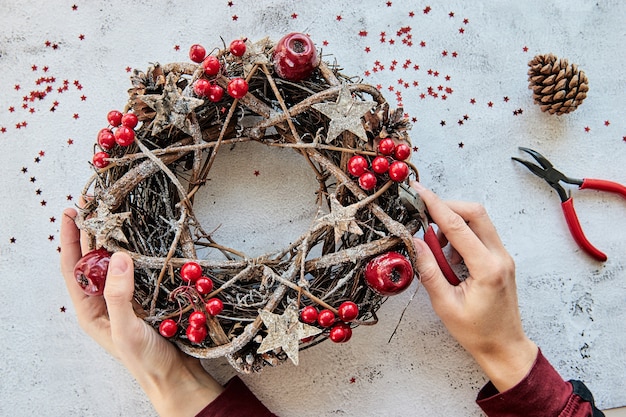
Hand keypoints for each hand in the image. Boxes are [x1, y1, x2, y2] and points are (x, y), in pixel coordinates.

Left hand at [60, 208, 222, 416]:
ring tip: (115, 214)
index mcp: (89, 310)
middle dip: (91, 232)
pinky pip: (137, 269)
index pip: (73, 267)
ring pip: (114, 262)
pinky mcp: (145, 298)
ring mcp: (125, 298)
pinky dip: (136, 252)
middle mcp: (103, 301)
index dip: (71, 239)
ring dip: (113, 239)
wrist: (175, 376)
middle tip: (94, 204)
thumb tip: (118, 257)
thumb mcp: (125, 329)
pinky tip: (142, 239)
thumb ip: (119, 295)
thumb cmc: (145, 360)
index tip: (72, 212)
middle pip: (91, 260)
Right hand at [411, 182, 537, 391]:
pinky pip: (481, 235)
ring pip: (480, 221)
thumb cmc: (477, 332)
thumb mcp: (445, 305)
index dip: (436, 205)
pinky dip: (462, 235)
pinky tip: (449, 256)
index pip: (458, 226)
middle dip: (447, 207)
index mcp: (487, 268)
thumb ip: (429, 270)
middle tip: (423, 213)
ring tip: (436, 246)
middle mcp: (500, 257)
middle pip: (475, 213)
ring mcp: (504, 257)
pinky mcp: (501, 260)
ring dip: (455, 222)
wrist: (504, 347)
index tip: (420, 192)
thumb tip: (415, 242)